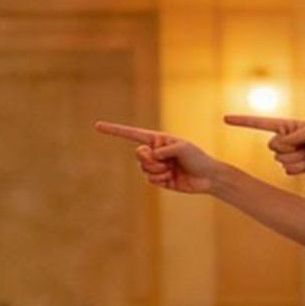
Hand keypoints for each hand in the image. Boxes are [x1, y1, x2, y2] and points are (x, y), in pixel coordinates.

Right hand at [93, 122, 228, 193]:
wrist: (207, 176)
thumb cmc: (197, 157)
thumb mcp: (182, 148)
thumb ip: (163, 151)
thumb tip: (148, 157)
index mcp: (158, 139)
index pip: (132, 134)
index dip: (114, 130)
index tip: (97, 126)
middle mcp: (154, 151)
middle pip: (138, 155)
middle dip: (150, 160)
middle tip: (165, 161)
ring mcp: (156, 166)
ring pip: (144, 169)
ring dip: (159, 170)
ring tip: (172, 170)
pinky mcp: (159, 179)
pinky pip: (150, 179)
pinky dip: (160, 179)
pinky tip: (171, 178)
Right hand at [224, 115, 304, 176]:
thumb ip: (292, 137)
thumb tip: (279, 145)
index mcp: (287, 126)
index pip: (260, 123)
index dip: (242, 121)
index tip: (225, 119)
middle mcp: (286, 139)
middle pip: (272, 146)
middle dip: (288, 148)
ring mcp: (290, 154)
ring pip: (280, 160)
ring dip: (296, 160)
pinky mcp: (295, 167)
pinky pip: (287, 171)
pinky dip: (299, 169)